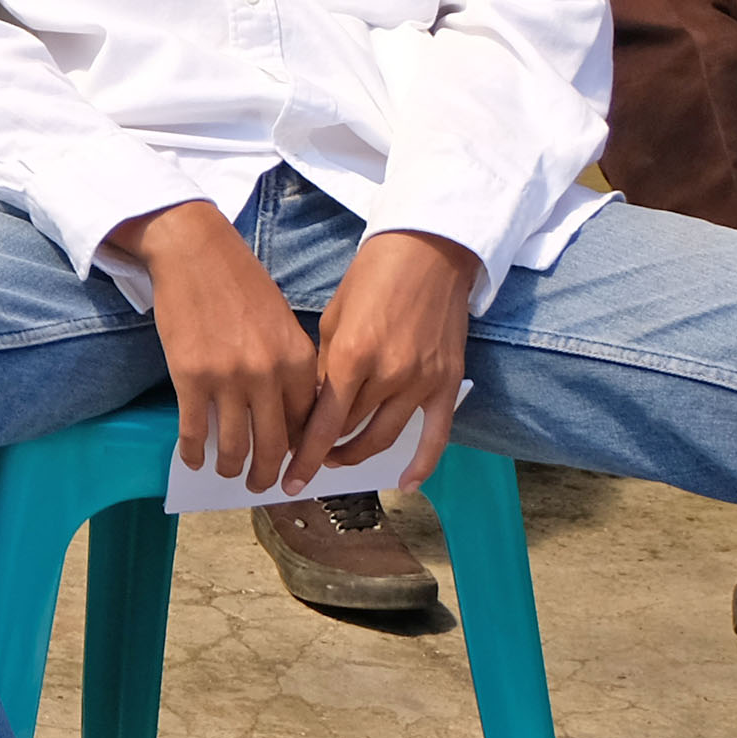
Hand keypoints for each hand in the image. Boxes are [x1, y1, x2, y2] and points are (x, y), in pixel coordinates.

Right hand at [110, 199, 320, 493]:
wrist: (194, 251)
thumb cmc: (240, 282)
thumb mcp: (281, 322)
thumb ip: (289, 366)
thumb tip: (284, 412)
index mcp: (298, 360)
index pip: (306, 424)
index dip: (297, 451)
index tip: (290, 465)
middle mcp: (268, 374)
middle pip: (273, 444)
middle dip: (267, 474)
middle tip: (261, 486)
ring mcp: (228, 378)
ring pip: (234, 445)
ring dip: (232, 469)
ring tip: (227, 474)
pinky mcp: (190, 378)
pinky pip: (194, 430)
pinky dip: (193, 452)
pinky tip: (193, 459)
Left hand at [302, 231, 481, 486]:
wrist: (428, 254)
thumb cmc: (372, 279)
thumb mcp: (333, 319)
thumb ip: (323, 367)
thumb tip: (310, 407)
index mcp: (352, 356)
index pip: (324, 422)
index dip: (305, 455)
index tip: (289, 476)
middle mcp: (388, 375)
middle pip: (350, 431)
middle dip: (325, 449)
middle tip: (305, 458)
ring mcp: (421, 382)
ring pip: (384, 437)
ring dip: (358, 455)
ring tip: (338, 461)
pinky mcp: (447, 383)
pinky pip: (436, 435)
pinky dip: (422, 463)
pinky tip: (405, 483)